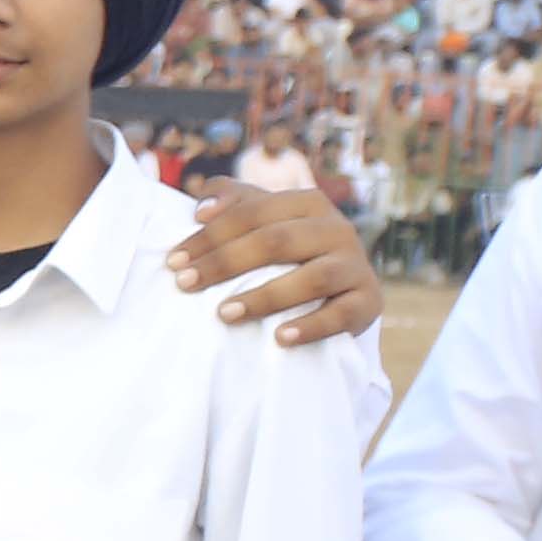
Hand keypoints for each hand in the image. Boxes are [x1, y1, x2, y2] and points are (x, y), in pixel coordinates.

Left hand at [163, 184, 385, 345]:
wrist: (343, 288)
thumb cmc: (289, 251)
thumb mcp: (263, 221)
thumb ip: (233, 202)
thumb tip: (200, 209)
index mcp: (308, 203)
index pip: (253, 213)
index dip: (211, 235)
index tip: (173, 260)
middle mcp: (337, 229)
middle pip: (277, 241)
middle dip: (225, 263)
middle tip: (185, 284)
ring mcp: (356, 265)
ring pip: (313, 278)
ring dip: (265, 297)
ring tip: (224, 314)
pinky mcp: (368, 301)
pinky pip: (342, 314)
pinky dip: (311, 326)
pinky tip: (280, 338)